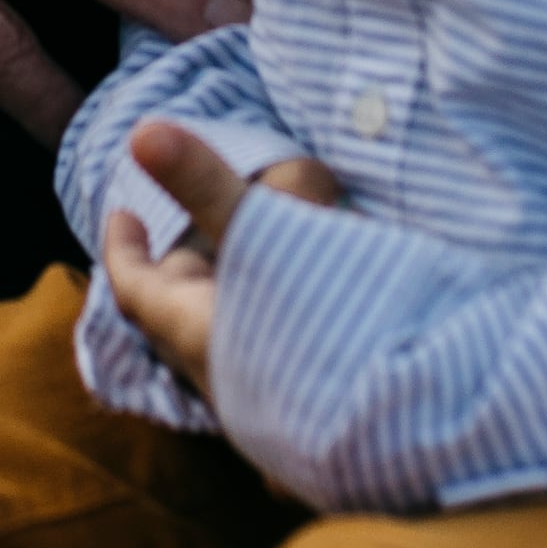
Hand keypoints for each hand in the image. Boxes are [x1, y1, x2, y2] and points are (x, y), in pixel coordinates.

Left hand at [99, 118, 346, 401]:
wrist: (423, 415)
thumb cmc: (335, 322)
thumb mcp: (268, 236)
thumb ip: (206, 185)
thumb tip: (142, 131)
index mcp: (200, 336)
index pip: (137, 290)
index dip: (124, 248)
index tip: (123, 211)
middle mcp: (224, 377)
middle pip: (182, 312)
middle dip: (187, 263)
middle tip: (202, 216)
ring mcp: (268, 405)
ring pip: (228, 334)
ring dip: (233, 290)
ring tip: (256, 245)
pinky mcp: (310, 413)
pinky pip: (272, 359)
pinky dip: (270, 318)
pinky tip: (305, 298)